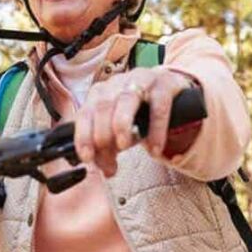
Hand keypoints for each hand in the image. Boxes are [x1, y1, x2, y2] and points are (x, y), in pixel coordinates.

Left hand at [73, 67, 196, 176]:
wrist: (169, 88)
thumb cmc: (138, 110)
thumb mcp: (118, 128)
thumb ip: (108, 147)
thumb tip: (106, 170)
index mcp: (100, 92)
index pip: (85, 113)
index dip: (83, 136)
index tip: (87, 158)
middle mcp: (118, 83)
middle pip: (103, 106)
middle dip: (103, 136)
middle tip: (109, 161)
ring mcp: (142, 81)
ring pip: (126, 100)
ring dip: (121, 125)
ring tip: (123, 147)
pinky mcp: (165, 85)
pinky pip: (159, 107)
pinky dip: (156, 130)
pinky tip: (155, 150)